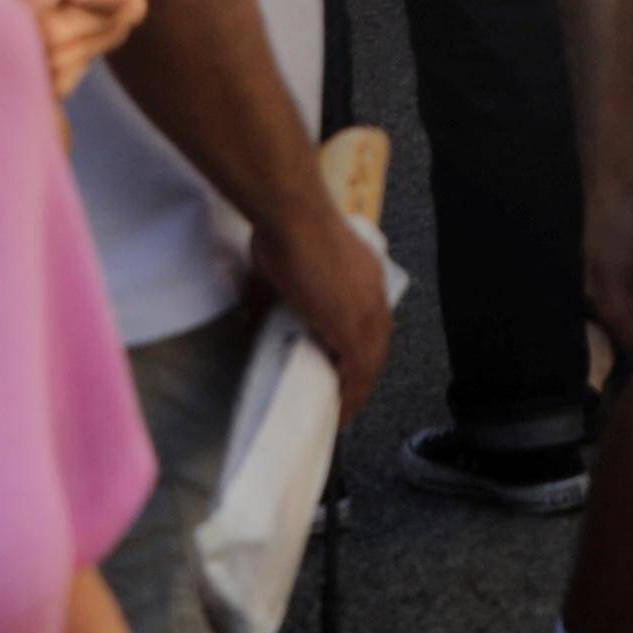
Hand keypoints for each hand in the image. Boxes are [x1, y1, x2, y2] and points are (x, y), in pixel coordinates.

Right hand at [255, 199, 397, 402]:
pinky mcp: (353, 326)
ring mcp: (367, 311)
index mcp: (365, 277)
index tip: (351, 369)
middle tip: (348, 397)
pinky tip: (342, 410)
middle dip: (364, 374)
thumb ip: (273, 302)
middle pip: (378, 345)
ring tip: (344, 412)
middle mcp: (375, 295)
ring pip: (372, 362)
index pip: (372, 323)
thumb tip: (253, 324)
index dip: (364, 349)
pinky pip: (359, 370)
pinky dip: (352, 393)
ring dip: (359, 389)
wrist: (293, 220)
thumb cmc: (284, 234)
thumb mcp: (281, 273)